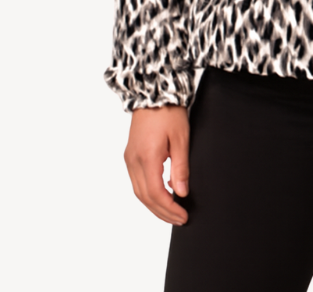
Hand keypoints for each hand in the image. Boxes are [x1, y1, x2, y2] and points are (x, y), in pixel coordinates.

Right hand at [124, 104, 190, 224]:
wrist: (153, 93)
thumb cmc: (169, 111)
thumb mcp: (181, 138)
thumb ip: (181, 167)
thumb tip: (182, 193)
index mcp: (146, 157)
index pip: (156, 193)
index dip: (170, 209)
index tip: (183, 216)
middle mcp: (133, 161)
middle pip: (145, 197)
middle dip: (162, 212)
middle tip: (180, 219)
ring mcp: (129, 158)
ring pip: (139, 192)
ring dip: (155, 205)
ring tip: (172, 213)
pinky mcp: (130, 155)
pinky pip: (137, 182)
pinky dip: (149, 194)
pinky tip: (161, 196)